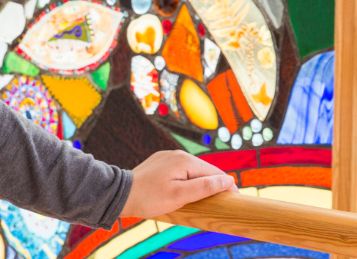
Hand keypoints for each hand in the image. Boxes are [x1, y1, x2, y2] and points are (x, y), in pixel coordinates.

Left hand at [120, 150, 237, 217]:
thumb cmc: (149, 198)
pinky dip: (187, 180)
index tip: (235, 199)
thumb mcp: (180, 196)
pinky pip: (180, 171)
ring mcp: (167, 157)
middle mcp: (177, 154)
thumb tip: (228, 180)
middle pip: (204, 170)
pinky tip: (187, 191)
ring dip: (200, 183)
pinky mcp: (160, 163)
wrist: (120, 194)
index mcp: (185, 161)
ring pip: (192, 171)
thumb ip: (205, 187)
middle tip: (222, 202)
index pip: (214, 172)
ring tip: (206, 199)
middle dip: (214, 184)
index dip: (226, 186)